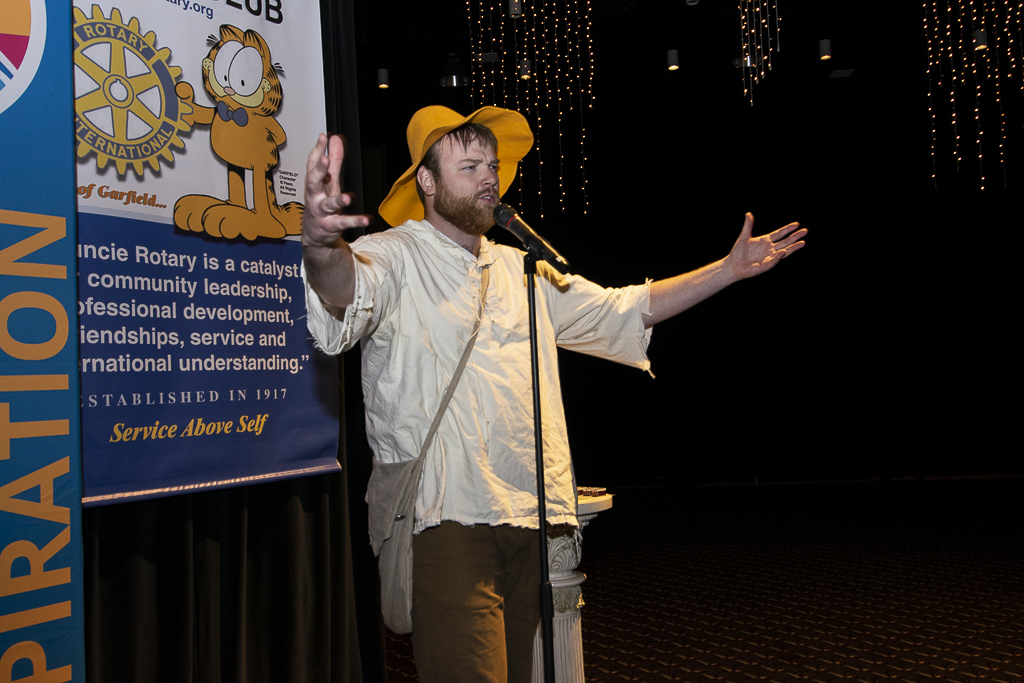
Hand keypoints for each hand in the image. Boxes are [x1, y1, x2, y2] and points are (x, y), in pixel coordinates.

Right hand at [302, 133, 369, 248]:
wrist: (314, 234)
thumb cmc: (321, 203)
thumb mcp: (329, 181)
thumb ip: (334, 160)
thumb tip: (335, 138)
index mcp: (315, 183)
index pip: (313, 164)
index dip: (317, 150)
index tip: (323, 137)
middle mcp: (315, 196)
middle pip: (313, 182)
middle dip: (318, 171)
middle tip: (325, 160)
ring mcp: (322, 212)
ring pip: (328, 205)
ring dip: (337, 200)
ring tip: (348, 197)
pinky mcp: (331, 225)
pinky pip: (343, 222)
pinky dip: (355, 221)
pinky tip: (366, 218)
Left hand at [726, 213, 805, 280]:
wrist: (733, 265)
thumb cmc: (738, 252)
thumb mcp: (743, 237)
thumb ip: (748, 226)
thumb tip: (748, 214)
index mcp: (765, 241)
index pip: (779, 234)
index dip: (788, 229)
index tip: (796, 224)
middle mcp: (769, 248)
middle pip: (785, 241)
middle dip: (795, 236)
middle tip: (805, 231)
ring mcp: (769, 257)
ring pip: (784, 251)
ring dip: (793, 247)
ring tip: (803, 242)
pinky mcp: (766, 265)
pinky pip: (773, 260)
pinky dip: (778, 256)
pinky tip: (783, 252)